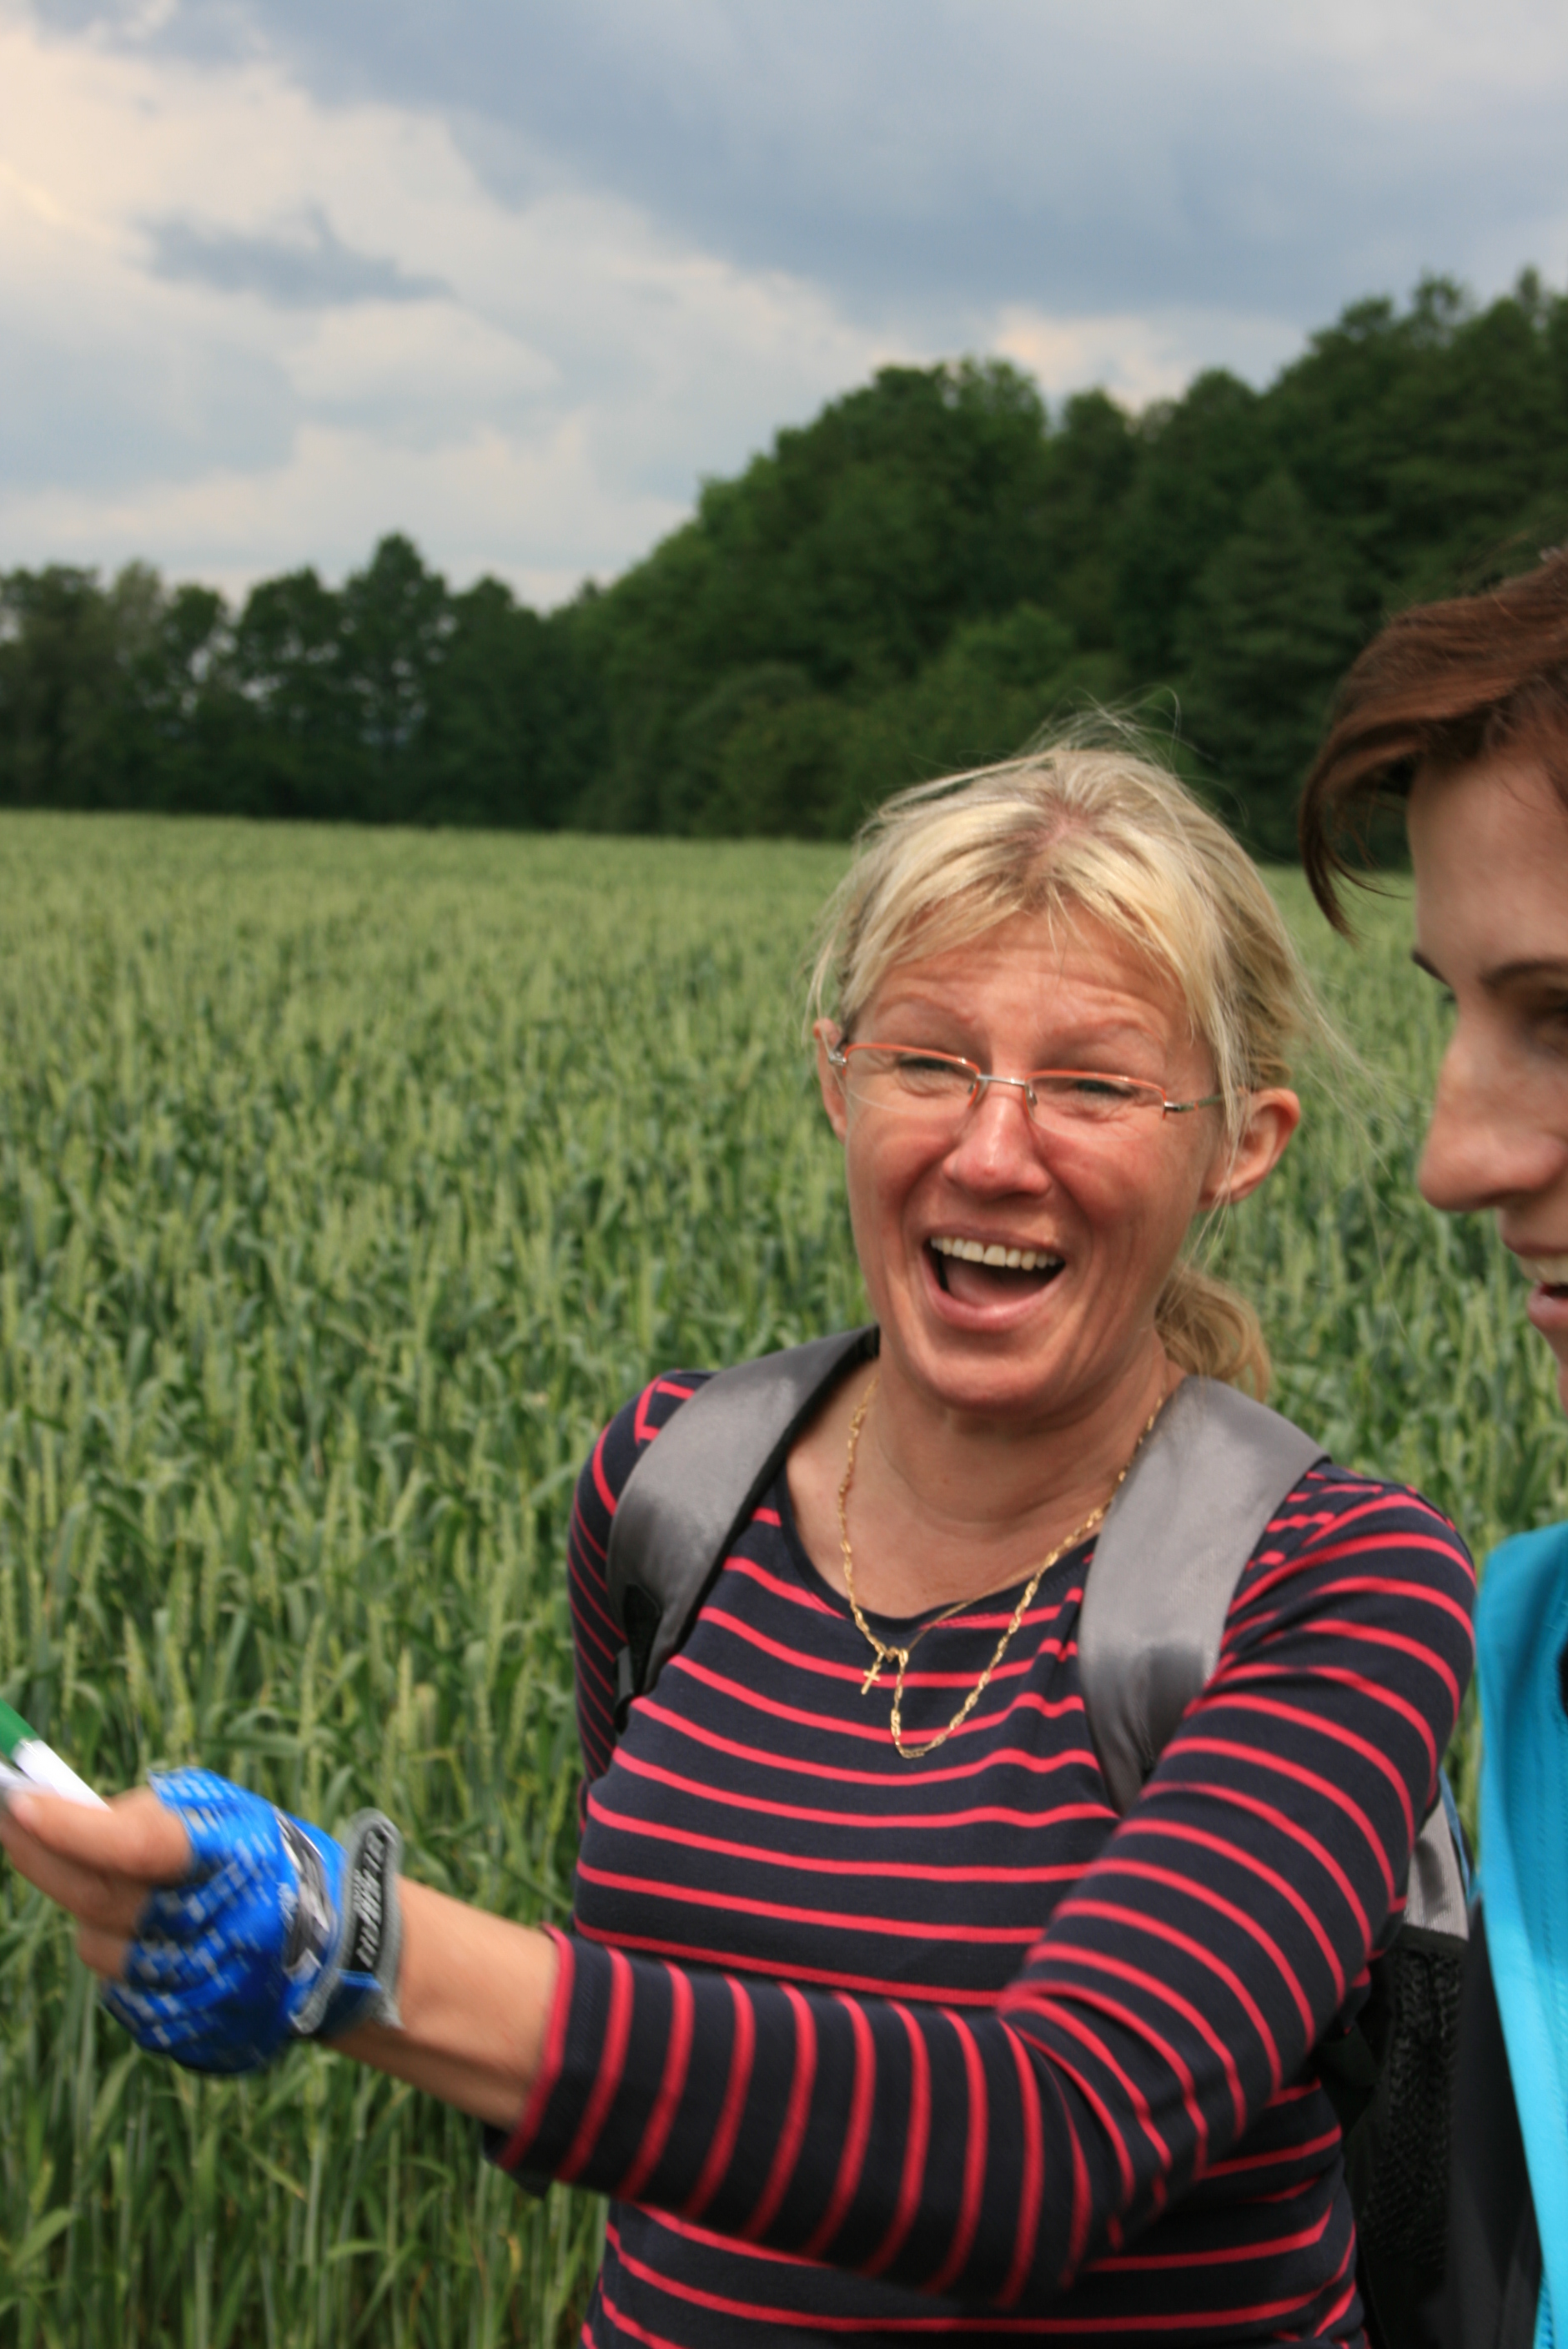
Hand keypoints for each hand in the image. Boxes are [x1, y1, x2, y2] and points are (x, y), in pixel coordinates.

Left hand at [3, 1771, 559, 2126]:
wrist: (341, 1951)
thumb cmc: (266, 1861)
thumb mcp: (227, 1816)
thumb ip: (150, 1814)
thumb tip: (60, 1815)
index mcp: (231, 1861)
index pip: (136, 1846)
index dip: (74, 1829)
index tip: (16, 1801)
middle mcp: (217, 1927)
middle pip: (97, 1900)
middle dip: (43, 1859)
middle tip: (9, 1820)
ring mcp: (203, 1989)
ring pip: (100, 1950)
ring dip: (99, 1919)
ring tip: (138, 1900)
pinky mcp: (191, 2033)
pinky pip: (123, 1995)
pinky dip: (127, 1965)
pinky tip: (158, 1946)